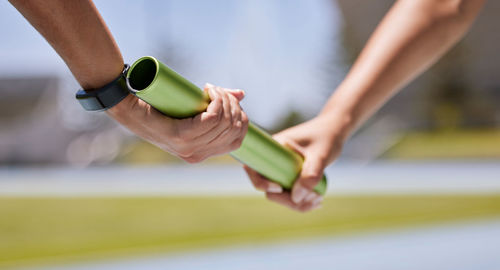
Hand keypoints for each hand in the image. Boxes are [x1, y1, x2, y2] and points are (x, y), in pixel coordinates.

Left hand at [108, 83, 248, 162]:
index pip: (237, 140)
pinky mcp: (179, 135)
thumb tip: (241, 95)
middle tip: (217, 91)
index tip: (229, 101)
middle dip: (232, 105)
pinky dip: (216, 102)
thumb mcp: (190, 109)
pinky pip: (211, 118)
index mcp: (200, 154)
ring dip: (223, 99)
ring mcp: (187, 147)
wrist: (126, 105)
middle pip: (233, 128)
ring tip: (211, 89)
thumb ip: (216, 104)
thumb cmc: (157, 106)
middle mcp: (195, 155)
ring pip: (223, 121)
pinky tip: (209, 92)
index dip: (241, 118)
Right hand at [244, 114, 347, 211]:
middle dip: (288, 199)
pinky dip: (302, 201)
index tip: (280, 187)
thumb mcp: (321, 155)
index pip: (254, 169)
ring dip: (298, 203)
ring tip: (319, 198)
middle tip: (314, 197)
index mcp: (272, 149)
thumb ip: (310, 175)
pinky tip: (318, 199)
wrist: (335, 130)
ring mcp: (281, 169)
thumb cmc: (326, 137)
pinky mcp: (291, 176)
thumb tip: (296, 198)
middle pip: (269, 188)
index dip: (262, 183)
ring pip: (280, 195)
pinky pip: (290, 194)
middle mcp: (273, 160)